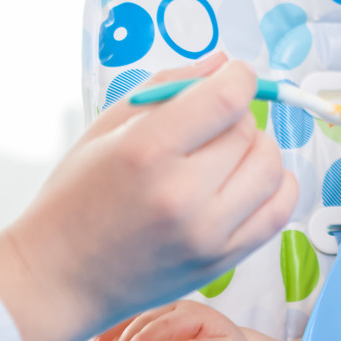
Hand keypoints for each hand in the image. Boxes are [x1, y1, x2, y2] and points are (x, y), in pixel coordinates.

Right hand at [0, 53, 298, 340]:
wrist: (60, 278)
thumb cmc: (77, 199)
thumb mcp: (107, 128)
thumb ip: (168, 87)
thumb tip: (223, 62)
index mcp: (146, 152)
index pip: (226, 98)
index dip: (239, 78)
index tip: (233, 77)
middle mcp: (181, 195)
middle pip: (248, 131)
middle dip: (236, 117)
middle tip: (211, 125)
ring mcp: (207, 233)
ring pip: (272, 168)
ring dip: (259, 150)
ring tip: (229, 154)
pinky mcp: (223, 260)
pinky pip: (280, 210)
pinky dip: (276, 185)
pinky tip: (250, 179)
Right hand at [86, 301, 250, 340]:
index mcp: (194, 314)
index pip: (168, 322)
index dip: (148, 335)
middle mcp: (174, 312)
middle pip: (145, 319)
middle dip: (126, 336)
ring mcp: (160, 319)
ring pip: (131, 320)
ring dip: (111, 334)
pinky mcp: (149, 330)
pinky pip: (127, 329)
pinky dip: (110, 337)